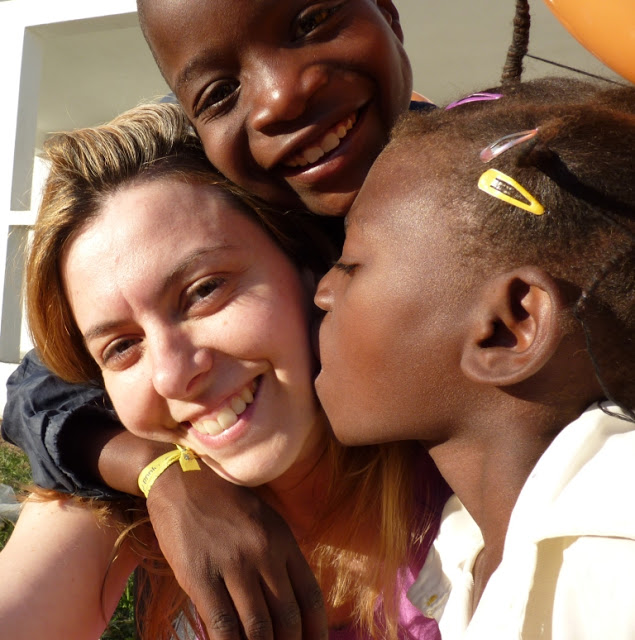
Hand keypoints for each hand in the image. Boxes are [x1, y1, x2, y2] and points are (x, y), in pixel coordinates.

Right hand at [146, 462, 326, 639]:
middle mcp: (264, 553)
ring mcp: (233, 564)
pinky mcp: (200, 575)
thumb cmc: (225, 503)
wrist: (182, 479)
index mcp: (283, 540)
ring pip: (258, 628)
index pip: (311, 597)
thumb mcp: (264, 522)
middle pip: (288, 618)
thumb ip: (279, 559)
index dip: (317, 632)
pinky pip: (222, 625)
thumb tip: (290, 606)